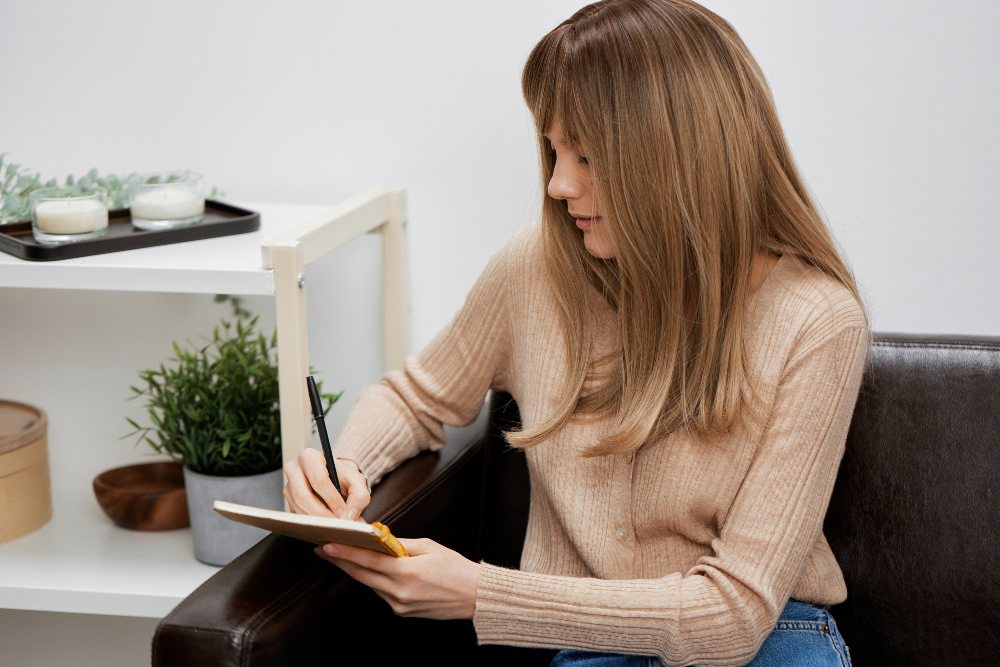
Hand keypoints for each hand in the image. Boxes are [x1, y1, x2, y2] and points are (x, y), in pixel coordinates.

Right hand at [283, 450, 369, 520]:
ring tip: (334, 525)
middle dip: (321, 514)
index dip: (332, 499)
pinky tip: (325, 523)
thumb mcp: (357, 481)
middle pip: (302, 496)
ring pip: (298, 508)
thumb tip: (350, 515)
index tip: (343, 513)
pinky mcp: (288, 500)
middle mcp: (294, 469)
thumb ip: (359, 496)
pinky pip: (297, 515)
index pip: (319, 480)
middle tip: (336, 523)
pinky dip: (312, 522)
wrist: (335, 477)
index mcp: (310, 457)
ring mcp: (288, 486)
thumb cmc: (343, 476)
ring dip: (316, 520)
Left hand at [315, 538, 479, 619]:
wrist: (474, 596)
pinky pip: (382, 593)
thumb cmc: (455, 567)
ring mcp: (400, 605)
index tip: (327, 544)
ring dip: (356, 570)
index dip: (345, 552)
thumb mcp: (428, 547)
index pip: (368, 560)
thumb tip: (377, 538)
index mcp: (407, 572)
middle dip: (341, 561)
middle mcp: (399, 592)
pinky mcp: (402, 612)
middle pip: (362, 575)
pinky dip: (374, 580)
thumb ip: (399, 544)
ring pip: (370, 584)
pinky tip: (370, 570)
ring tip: (342, 555)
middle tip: (323, 549)